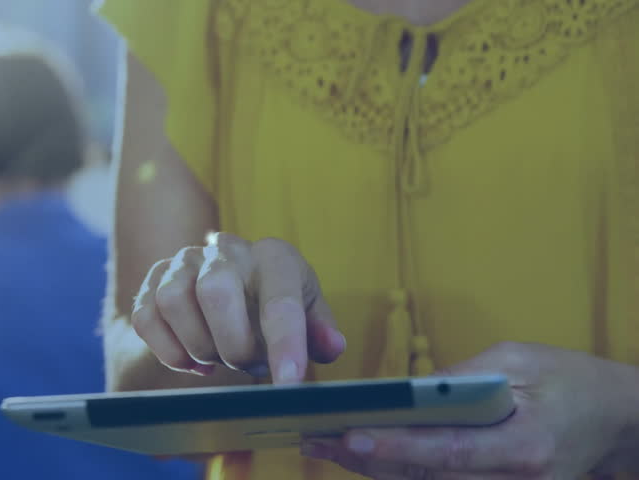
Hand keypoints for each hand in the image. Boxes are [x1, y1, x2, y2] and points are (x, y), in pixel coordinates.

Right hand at [132, 233, 345, 383]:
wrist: (230, 288)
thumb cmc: (275, 303)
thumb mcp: (308, 313)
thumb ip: (320, 331)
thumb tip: (331, 345)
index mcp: (274, 256)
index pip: (279, 299)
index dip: (285, 344)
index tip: (287, 382)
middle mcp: (226, 250)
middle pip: (215, 291)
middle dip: (232, 343)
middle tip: (249, 363)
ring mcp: (184, 262)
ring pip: (173, 300)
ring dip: (199, 345)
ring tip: (220, 358)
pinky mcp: (153, 281)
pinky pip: (146, 317)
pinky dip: (169, 350)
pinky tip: (193, 361)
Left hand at [301, 342, 638, 478]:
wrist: (615, 419)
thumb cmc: (568, 380)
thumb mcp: (518, 360)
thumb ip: (461, 378)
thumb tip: (408, 393)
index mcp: (525, 447)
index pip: (447, 451)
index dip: (395, 446)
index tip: (348, 436)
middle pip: (426, 479)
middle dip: (367, 461)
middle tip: (316, 440)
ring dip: (376, 470)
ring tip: (327, 447)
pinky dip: (403, 473)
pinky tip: (367, 456)